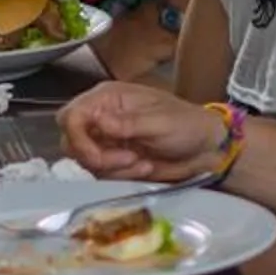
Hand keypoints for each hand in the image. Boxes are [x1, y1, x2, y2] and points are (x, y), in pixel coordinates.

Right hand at [61, 79, 222, 183]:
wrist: (205, 148)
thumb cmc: (186, 125)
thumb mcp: (159, 122)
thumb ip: (126, 123)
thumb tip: (97, 120)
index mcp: (108, 99)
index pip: (72, 115)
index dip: (77, 137)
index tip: (98, 157)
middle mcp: (101, 117)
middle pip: (70, 139)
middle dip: (92, 156)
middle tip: (125, 160)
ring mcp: (106, 140)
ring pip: (83, 161)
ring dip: (111, 168)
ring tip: (141, 163)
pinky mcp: (113, 161)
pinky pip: (100, 174)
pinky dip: (120, 176)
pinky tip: (144, 167)